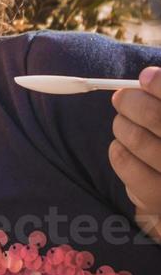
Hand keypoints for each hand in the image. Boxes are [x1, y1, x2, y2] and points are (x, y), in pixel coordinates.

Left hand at [111, 66, 160, 235]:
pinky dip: (117, 147)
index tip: (147, 77)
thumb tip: (149, 77)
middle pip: (156, 117)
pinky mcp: (158, 197)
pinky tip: (124, 146)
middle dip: (132, 101)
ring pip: (135, 137)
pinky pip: (123, 160)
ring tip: (123, 122)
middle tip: (122, 97)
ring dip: (121, 124)